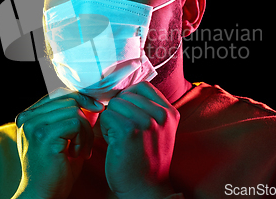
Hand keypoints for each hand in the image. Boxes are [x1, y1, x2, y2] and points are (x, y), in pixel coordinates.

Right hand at [12, 88, 104, 198]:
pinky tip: (76, 154)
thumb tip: (92, 101)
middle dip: (85, 118)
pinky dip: (82, 138)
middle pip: (68, 99)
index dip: (81, 99)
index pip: (59, 94)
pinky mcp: (44, 136)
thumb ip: (70, 117)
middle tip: (86, 142)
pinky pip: (75, 123)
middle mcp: (27, 118)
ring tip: (81, 150)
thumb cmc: (55, 170)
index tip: (96, 110)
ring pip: (74, 110)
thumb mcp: (61, 138)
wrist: (42, 195)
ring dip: (85, 131)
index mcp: (28, 116)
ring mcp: (34, 126)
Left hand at [100, 82, 179, 198]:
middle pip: (125, 94)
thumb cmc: (146, 160)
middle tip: (125, 132)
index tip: (128, 115)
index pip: (142, 86)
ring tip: (120, 138)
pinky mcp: (129, 130)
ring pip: (114, 104)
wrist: (145, 189)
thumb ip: (148, 108)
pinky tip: (114, 143)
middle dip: (119, 111)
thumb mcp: (158, 130)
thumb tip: (124, 89)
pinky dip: (105, 129)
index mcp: (170, 112)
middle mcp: (161, 115)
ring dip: (111, 120)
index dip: (128, 97)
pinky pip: (106, 116)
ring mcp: (146, 122)